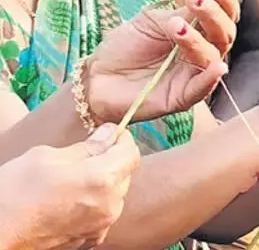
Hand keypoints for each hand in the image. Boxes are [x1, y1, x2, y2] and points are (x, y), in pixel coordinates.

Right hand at [0, 124, 139, 249]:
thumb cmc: (14, 192)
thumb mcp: (46, 156)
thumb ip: (86, 146)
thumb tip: (110, 133)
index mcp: (101, 178)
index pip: (131, 152)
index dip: (122, 139)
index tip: (109, 134)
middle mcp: (109, 204)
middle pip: (125, 173)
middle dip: (112, 161)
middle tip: (87, 156)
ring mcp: (101, 224)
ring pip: (116, 194)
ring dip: (104, 183)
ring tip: (75, 180)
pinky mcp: (90, 237)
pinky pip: (104, 213)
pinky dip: (96, 203)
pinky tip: (73, 200)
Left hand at [87, 0, 237, 124]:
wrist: (97, 76)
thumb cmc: (126, 46)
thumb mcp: (153, 21)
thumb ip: (183, 12)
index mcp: (199, 30)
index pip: (223, 14)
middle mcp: (202, 51)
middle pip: (224, 33)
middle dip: (213, 13)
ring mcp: (194, 75)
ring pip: (211, 55)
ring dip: (197, 38)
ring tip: (175, 24)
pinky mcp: (183, 97)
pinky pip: (202, 88)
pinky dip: (211, 77)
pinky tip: (217, 66)